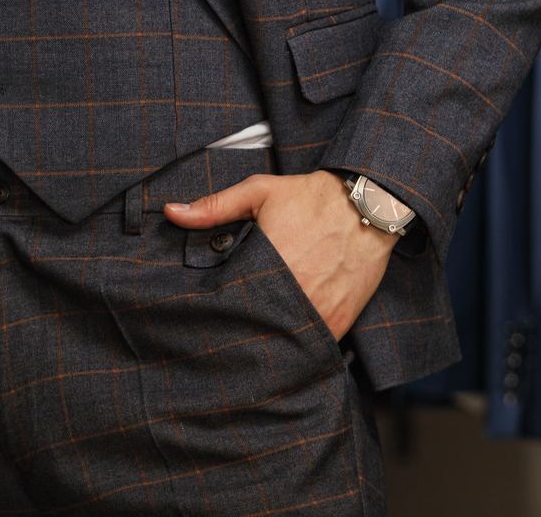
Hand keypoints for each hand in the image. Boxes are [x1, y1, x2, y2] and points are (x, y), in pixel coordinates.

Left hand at [164, 170, 396, 340]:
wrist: (369, 205)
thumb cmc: (311, 197)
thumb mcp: (259, 192)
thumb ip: (213, 206)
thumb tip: (171, 213)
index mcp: (266, 263)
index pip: (229, 303)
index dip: (216, 312)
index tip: (205, 316)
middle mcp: (292, 292)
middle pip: (253, 327)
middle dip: (239, 331)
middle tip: (225, 334)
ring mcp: (316, 312)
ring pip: (281, 342)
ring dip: (267, 341)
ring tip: (250, 343)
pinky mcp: (338, 321)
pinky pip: (311, 346)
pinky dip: (297, 347)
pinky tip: (283, 342)